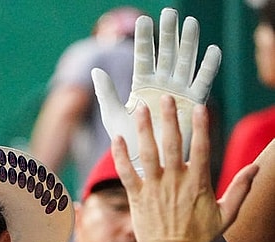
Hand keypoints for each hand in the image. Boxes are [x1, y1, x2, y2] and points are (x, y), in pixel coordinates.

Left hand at [92, 7, 220, 175]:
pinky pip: (202, 82)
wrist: (144, 161)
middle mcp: (161, 84)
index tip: (144, 20)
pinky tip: (212, 51)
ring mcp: (178, 91)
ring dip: (189, 44)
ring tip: (191, 23)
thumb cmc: (127, 139)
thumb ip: (106, 92)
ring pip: (185, 62)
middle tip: (171, 13)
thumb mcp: (112, 114)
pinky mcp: (192, 102)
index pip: (144, 57)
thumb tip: (95, 69)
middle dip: (169, 33)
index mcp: (142, 84)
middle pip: (167, 54)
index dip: (145, 39)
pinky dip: (208, 67)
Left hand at [111, 95, 257, 241]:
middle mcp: (175, 182)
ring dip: (145, 130)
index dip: (202, 127)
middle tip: (165, 98)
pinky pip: (127, 173)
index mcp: (198, 184)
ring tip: (141, 109)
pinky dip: (120, 156)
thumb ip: (240, 189)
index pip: (203, 149)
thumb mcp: (226, 214)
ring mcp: (154, 189)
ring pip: (148, 154)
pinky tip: (116, 139)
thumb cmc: (199, 237)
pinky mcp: (137, 197)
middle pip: (173, 145)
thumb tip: (256, 167)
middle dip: (170, 120)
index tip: (200, 107)